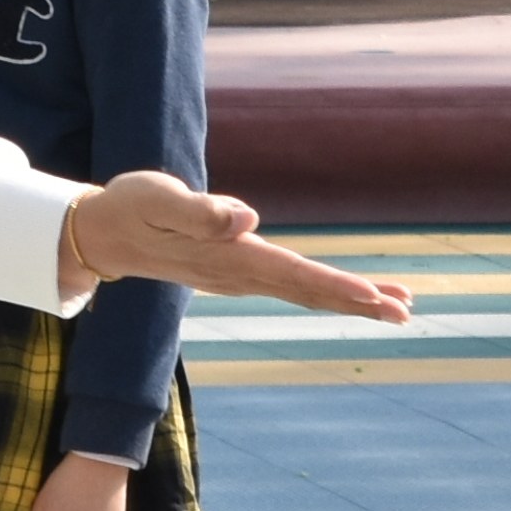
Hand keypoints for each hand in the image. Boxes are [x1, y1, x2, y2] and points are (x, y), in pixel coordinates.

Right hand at [60, 171, 410, 322]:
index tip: (375, 298)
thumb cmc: (130, 207)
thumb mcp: (158, 199)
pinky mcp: (239, 272)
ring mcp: (240, 278)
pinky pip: (293, 286)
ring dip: (351, 300)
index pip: (293, 275)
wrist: (103, 234)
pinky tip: (350, 294)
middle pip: (310, 293)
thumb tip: (247, 216)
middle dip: (359, 303)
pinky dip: (328, 291)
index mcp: (230, 257)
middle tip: (408, 311)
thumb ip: (200, 211)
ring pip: (305, 293)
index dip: (336, 286)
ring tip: (398, 305)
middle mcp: (241, 275)